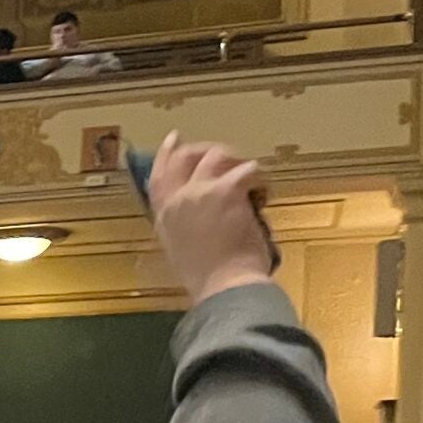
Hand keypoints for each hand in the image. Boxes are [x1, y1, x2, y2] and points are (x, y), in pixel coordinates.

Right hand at [146, 132, 275, 305]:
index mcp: (164, 217)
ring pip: (216, 156)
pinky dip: (259, 178)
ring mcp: (199, 193)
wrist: (223, 284)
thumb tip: (206, 212)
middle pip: (185, 158)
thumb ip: (188, 225)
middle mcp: (177, 200)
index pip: (157, 177)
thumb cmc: (208, 278)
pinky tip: (265, 192)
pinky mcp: (226, 191)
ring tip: (251, 177)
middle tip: (226, 155)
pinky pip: (246, 170)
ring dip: (237, 162)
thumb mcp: (184, 249)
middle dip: (206, 151)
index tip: (174, 138)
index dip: (166, 155)